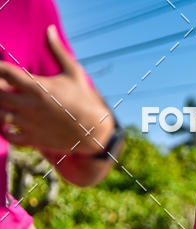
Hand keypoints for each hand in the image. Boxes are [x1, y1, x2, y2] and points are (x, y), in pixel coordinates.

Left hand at [0, 25, 112, 153]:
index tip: (2, 69)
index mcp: (37, 86)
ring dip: (0, 110)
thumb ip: (58, 50)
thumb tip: (50, 29)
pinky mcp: (34, 139)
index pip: (4, 71)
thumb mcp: (74, 73)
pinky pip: (9, 136)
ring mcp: (30, 124)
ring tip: (8, 106)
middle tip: (5, 88)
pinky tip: (12, 125)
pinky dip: (6, 131)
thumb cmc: (84, 100)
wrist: (95, 131)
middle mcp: (29, 105)